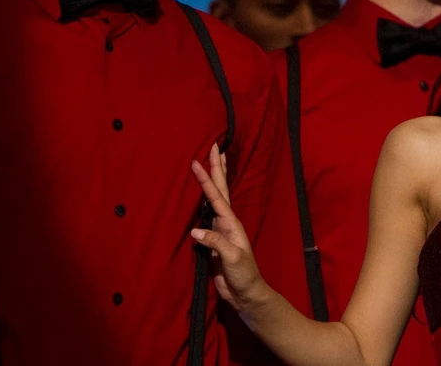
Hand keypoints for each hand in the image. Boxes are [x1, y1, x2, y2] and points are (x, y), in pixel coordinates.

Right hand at [190, 144, 268, 311]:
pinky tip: (202, 197)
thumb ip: (215, 243)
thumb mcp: (231, 258)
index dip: (208, 178)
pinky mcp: (213, 241)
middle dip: (216, 169)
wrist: (245, 292)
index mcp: (231, 223)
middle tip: (213, 147)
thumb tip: (194, 230)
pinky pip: (206, 216)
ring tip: (209, 164)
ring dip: (212, 181)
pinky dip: (204, 202)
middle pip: (220, 190)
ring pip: (214, 199)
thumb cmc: (243, 274)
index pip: (218, 196)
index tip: (201, 160)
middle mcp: (226, 222)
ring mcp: (220, 230)